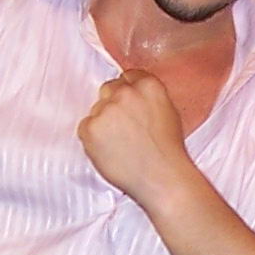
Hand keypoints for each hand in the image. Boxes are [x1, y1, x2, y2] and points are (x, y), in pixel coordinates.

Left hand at [79, 70, 192, 205]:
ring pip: (96, 110)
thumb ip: (149, 98)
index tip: (128, 105)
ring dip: (103, 123)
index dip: (127, 91)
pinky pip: (85, 128)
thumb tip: (135, 95)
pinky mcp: (90, 128)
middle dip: (112, 104)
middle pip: (108, 89)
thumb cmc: (168, 152)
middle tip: (122, 127)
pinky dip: (93, 139)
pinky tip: (110, 151)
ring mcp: (106, 109)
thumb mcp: (169, 113)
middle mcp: (125, 93)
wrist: (161, 178)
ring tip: (119, 144)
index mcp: (148, 86)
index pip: (128, 76)